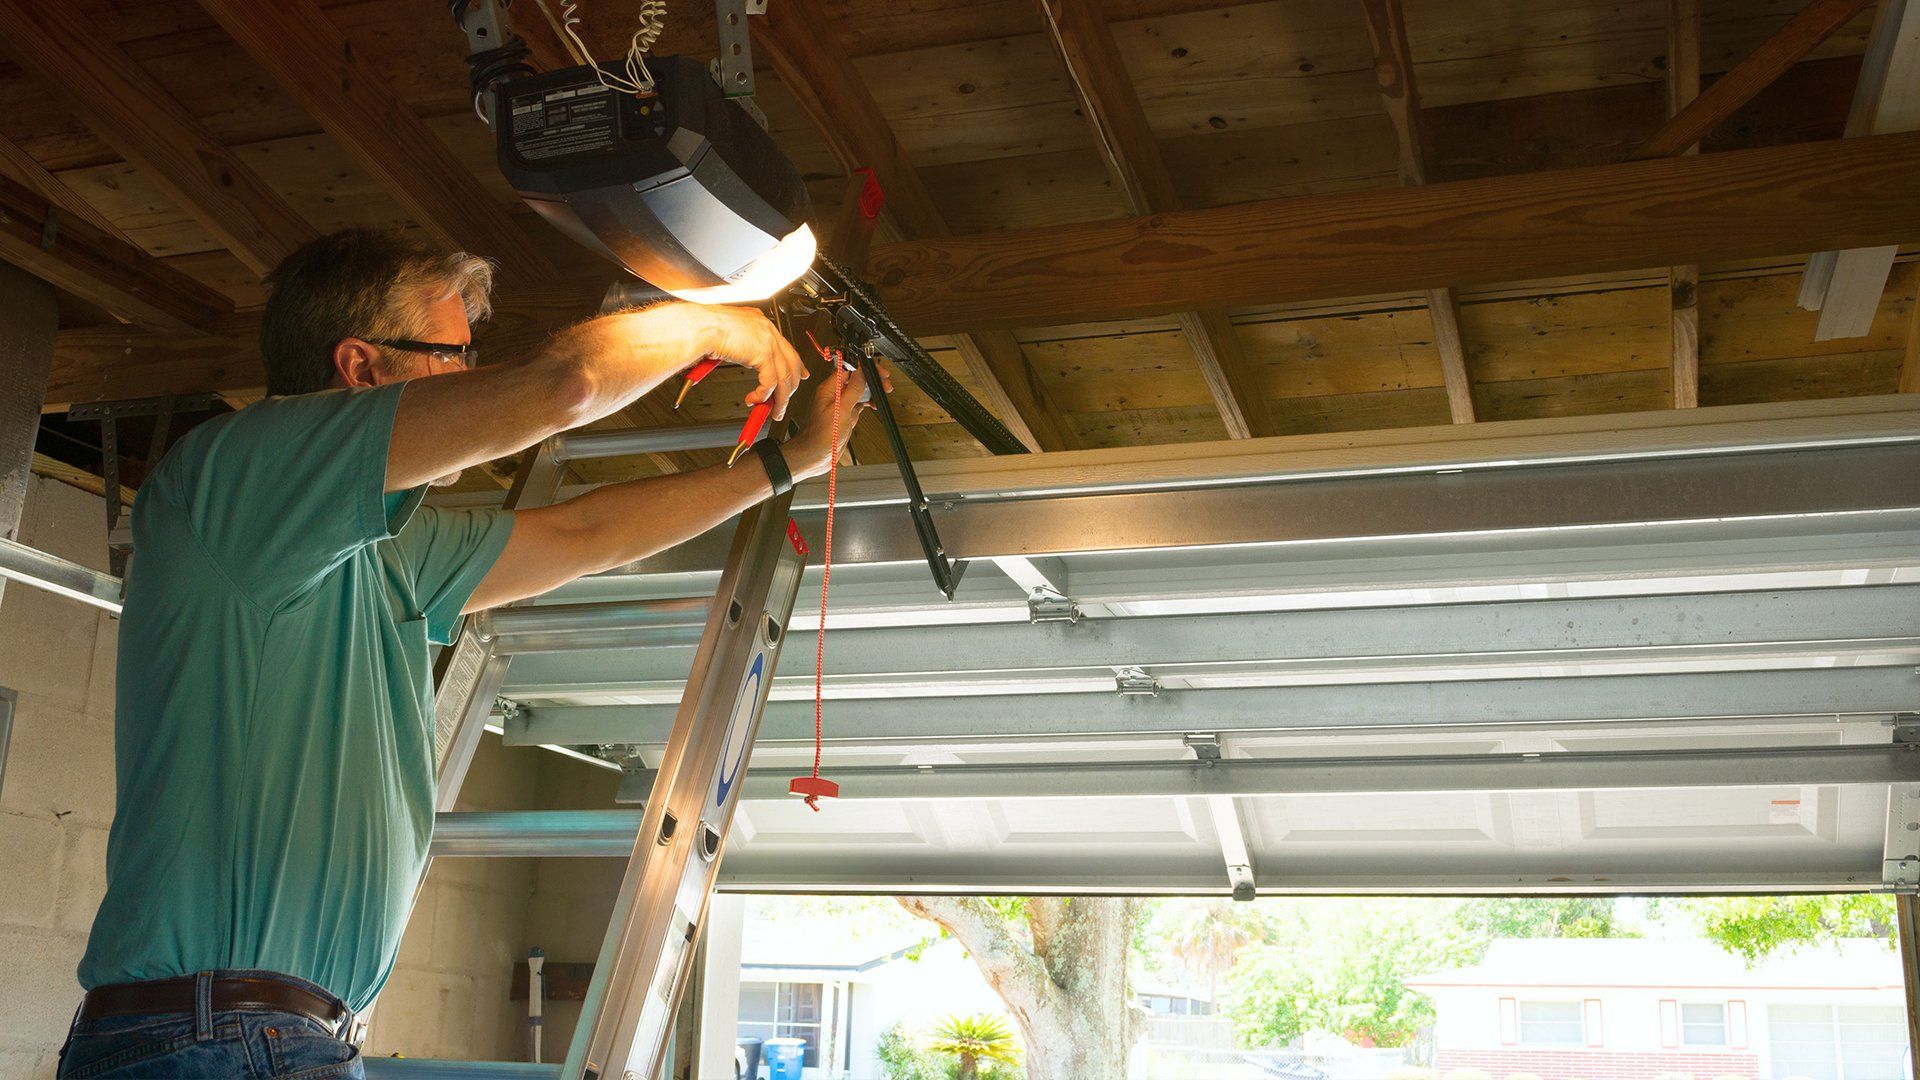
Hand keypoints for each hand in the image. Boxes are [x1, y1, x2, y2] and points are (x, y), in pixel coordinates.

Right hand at [655, 303, 806, 418]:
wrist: (698, 326)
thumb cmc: (703, 328)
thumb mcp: (729, 336)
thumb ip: (742, 346)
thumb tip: (744, 359)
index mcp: (760, 323)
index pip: (786, 347)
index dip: (795, 365)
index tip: (800, 375)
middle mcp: (767, 330)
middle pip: (791, 363)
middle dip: (791, 388)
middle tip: (783, 404)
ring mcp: (768, 341)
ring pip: (784, 377)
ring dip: (779, 399)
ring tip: (773, 412)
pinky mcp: (763, 353)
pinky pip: (770, 382)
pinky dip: (763, 395)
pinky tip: (754, 399)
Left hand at [787, 362, 892, 480]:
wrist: (815, 455)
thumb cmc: (820, 436)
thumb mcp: (840, 411)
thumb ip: (852, 391)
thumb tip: (861, 373)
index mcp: (830, 389)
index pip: (849, 370)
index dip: (864, 368)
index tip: (876, 371)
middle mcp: (835, 395)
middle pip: (856, 379)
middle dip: (871, 379)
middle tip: (884, 382)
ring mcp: (841, 405)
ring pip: (859, 391)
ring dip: (871, 390)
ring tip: (883, 391)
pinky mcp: (845, 415)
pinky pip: (859, 404)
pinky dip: (868, 402)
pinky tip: (874, 405)